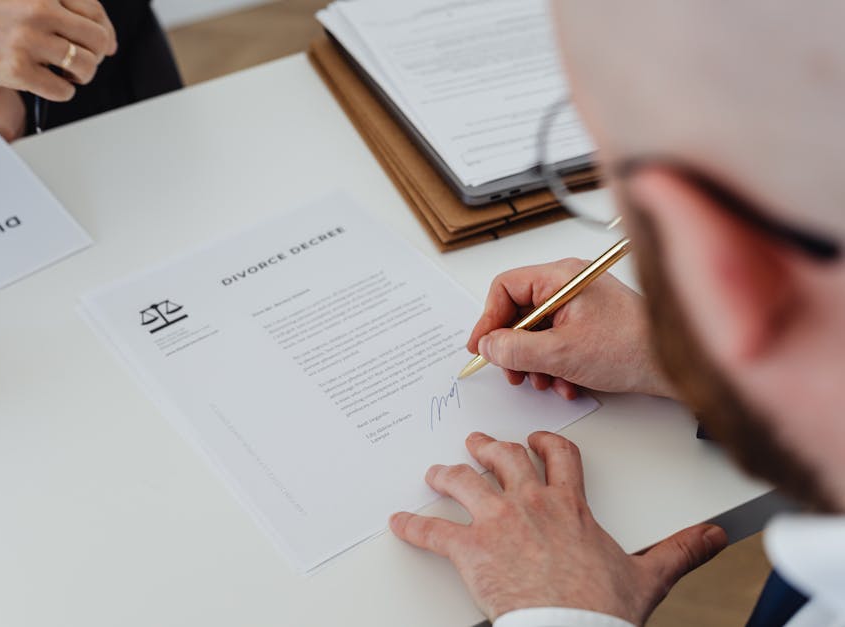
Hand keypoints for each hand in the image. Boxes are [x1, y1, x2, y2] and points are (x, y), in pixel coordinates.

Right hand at [0, 0, 117, 101]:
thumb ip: (52, 3)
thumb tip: (101, 31)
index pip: (94, 11)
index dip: (104, 32)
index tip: (104, 43)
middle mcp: (39, 11)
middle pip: (96, 40)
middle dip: (94, 55)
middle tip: (81, 60)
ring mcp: (28, 41)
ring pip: (85, 66)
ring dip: (80, 75)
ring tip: (65, 73)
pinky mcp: (16, 70)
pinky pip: (62, 90)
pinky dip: (62, 91)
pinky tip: (49, 83)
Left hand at [390, 432, 727, 623]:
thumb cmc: (602, 605)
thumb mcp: (649, 575)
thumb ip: (680, 550)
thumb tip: (715, 537)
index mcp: (569, 504)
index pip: (558, 455)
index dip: (544, 442)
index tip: (535, 439)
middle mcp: (530, 503)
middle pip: (504, 458)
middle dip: (487, 447)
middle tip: (476, 443)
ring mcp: (496, 522)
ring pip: (464, 482)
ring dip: (446, 475)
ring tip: (435, 473)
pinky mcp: (469, 549)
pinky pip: (433, 531)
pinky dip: (412, 527)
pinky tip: (397, 523)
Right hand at [467, 258, 674, 398]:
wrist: (675, 367)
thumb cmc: (631, 349)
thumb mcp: (561, 354)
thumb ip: (515, 349)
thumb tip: (488, 346)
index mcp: (562, 277)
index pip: (506, 287)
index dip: (488, 319)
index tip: (481, 347)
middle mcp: (570, 284)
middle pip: (520, 311)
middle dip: (514, 348)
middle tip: (513, 373)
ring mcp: (581, 304)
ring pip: (537, 331)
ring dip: (535, 362)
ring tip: (546, 383)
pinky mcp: (590, 323)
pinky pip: (556, 340)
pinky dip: (555, 365)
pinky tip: (567, 384)